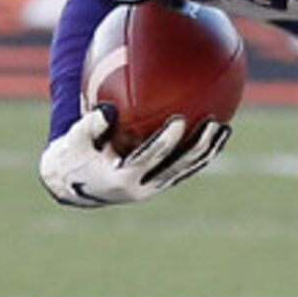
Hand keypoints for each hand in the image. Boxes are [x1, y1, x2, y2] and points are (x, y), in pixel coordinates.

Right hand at [36, 105, 229, 208]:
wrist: (73, 186)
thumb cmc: (72, 155)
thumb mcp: (74, 140)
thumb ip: (90, 124)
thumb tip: (108, 109)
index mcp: (121, 178)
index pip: (149, 158)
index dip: (165, 141)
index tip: (179, 119)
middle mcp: (141, 186)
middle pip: (177, 167)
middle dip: (197, 146)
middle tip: (212, 122)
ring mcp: (152, 187)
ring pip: (185, 170)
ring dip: (206, 151)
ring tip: (224, 128)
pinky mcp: (158, 183)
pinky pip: (183, 168)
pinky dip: (199, 153)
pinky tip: (214, 133)